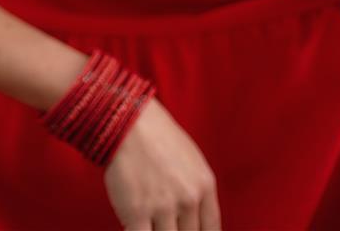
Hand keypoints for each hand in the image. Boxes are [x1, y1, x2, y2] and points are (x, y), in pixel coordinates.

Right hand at [103, 96, 221, 229]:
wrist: (127, 119)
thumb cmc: (156, 135)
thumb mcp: (190, 158)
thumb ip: (196, 189)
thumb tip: (195, 217)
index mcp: (204, 185)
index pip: (211, 229)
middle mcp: (188, 198)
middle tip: (165, 224)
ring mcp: (163, 206)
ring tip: (151, 223)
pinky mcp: (136, 212)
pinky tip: (134, 225)